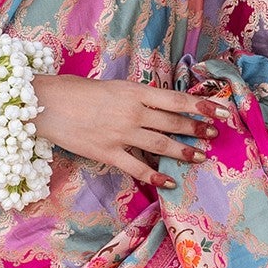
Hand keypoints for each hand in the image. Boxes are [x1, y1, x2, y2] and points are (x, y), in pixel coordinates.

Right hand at [36, 73, 216, 182]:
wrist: (46, 104)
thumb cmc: (76, 90)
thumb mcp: (112, 86)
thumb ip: (135, 96)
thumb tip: (157, 105)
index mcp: (134, 92)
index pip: (176, 100)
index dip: (201, 107)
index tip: (221, 112)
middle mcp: (132, 113)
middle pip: (174, 123)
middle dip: (198, 129)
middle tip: (214, 134)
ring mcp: (121, 134)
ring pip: (161, 145)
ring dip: (184, 151)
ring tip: (201, 156)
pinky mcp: (108, 153)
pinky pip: (137, 167)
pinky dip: (156, 176)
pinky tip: (170, 181)